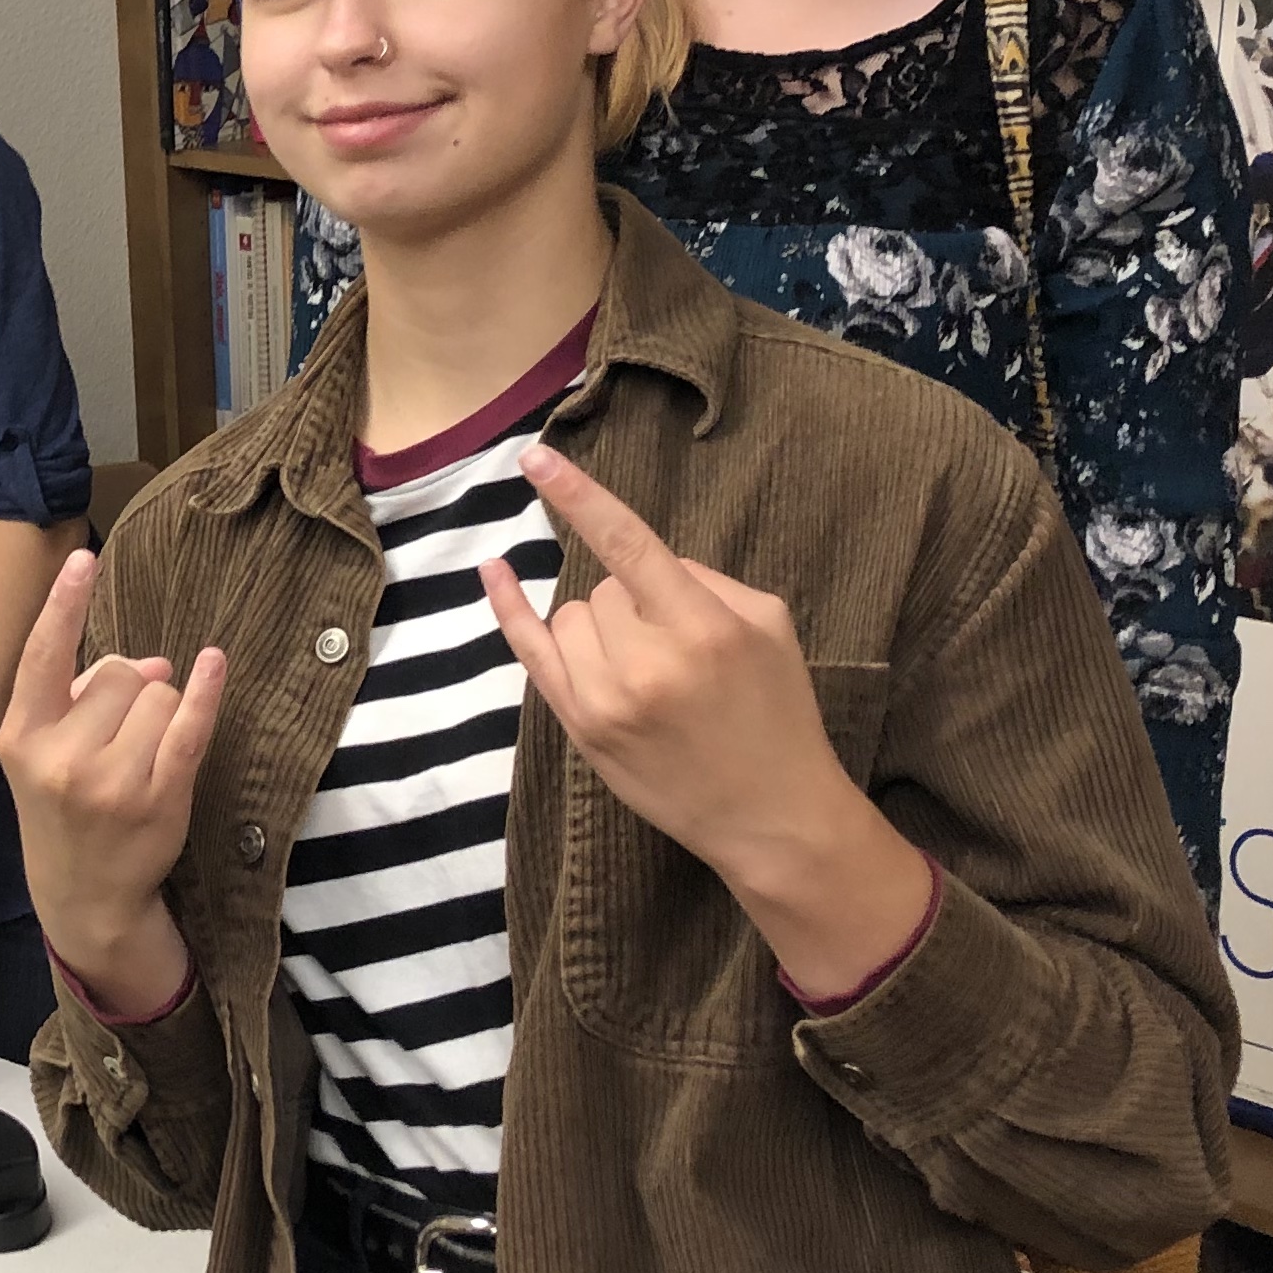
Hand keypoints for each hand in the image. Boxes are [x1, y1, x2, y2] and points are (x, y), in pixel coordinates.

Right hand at [0, 549, 218, 1011]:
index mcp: (21, 736)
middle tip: (118, 732)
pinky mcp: (159, 798)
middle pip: (119, 674)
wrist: (83, 894)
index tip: (81, 558)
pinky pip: (190, 725)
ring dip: (160, 711)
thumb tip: (156, 664)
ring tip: (140, 754)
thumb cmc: (64, 808)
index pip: (42, 655)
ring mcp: (111, 781)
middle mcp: (61, 757)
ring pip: (159, 695)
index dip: (62, 603)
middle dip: (130, 689)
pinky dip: (206, 691)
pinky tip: (213, 665)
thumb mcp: (43, 752)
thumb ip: (83, 695)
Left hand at [484, 444, 927, 986]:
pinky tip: (495, 573)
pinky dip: (511, 610)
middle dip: (635, 603)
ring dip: (604, 629)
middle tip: (679, 652)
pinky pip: (531, 652)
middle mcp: (646, 662)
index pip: (628, 545)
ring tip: (652, 674)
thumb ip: (704, 579)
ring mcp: (605, 699)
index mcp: (702, 627)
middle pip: (604, 587)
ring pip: (572, 617)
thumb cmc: (777, 713)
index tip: (537, 457)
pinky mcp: (581, 729)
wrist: (770, 816)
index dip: (580, 496)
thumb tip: (642, 561)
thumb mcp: (769, 626)